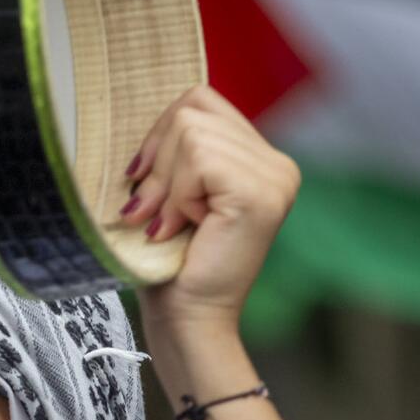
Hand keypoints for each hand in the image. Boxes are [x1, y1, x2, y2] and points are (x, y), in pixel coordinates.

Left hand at [117, 86, 299, 336]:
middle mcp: (278, 164)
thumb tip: (148, 113)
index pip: (200, 100)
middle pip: (192, 109)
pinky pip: (199, 158)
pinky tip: (179, 228)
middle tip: (150, 212)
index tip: (141, 179)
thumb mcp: (172, 192)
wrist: (187, 320)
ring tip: (166, 225)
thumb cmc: (172, 262)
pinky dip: (176, 194)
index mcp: (260, 159)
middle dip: (157, 161)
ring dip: (164, 185)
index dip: (159, 133)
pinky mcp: (261, 193)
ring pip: (191, 131)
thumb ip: (175, 150)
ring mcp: (275, 177)